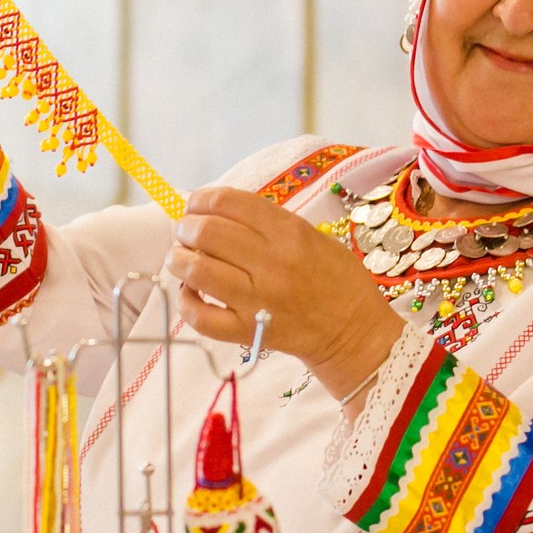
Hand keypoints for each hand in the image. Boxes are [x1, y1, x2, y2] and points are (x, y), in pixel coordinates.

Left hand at [162, 187, 405, 409]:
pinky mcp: (250, 333)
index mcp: (290, 233)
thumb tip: (216, 213)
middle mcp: (272, 264)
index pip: (229, 203)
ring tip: (179, 258)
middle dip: (186, 227)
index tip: (195, 205)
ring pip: (197, 271)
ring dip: (177, 259)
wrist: (354, 331)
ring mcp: (259, 301)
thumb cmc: (335, 279)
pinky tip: (189, 292)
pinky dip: (186, 302)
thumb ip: (267, 223)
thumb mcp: (312, 236)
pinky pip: (202, 317)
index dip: (202, 199)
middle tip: (185, 232)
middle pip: (207, 233)